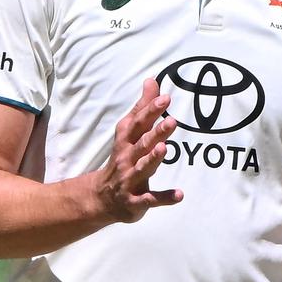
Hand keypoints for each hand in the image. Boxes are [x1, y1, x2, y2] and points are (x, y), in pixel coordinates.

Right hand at [94, 78, 182, 222]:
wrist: (102, 197)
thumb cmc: (123, 158)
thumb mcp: (130, 132)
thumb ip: (143, 108)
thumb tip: (152, 80)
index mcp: (127, 141)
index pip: (139, 123)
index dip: (150, 110)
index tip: (165, 98)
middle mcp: (127, 158)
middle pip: (142, 143)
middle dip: (156, 133)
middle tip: (172, 121)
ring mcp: (130, 180)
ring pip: (142, 168)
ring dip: (153, 159)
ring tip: (164, 148)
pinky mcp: (135, 201)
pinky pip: (150, 199)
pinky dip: (164, 198)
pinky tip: (179, 195)